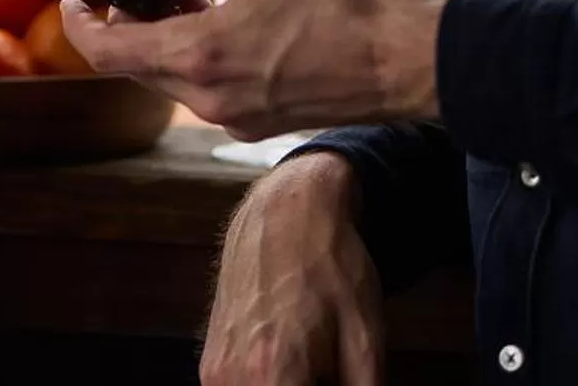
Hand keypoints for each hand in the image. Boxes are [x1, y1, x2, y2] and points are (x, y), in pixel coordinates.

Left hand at [61, 0, 444, 139]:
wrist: (406, 61)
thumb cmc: (343, 1)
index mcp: (199, 54)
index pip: (109, 52)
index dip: (79, 28)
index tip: (70, 3)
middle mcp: (210, 97)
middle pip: (138, 68)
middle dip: (126, 29)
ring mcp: (237, 117)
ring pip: (175, 80)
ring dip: (165, 42)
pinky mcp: (264, 124)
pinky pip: (210, 91)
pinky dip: (199, 58)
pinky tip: (225, 21)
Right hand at [202, 153, 383, 385]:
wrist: (286, 209)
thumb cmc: (329, 263)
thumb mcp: (366, 335)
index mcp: (273, 374)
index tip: (342, 381)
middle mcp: (232, 376)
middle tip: (333, 370)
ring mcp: (215, 370)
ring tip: (318, 366)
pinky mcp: (211, 361)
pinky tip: (297, 364)